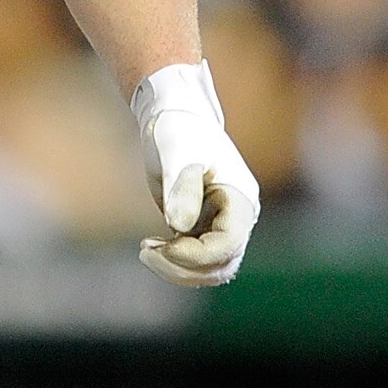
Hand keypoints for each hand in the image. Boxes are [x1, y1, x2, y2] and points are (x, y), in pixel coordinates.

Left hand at [130, 60, 260, 287]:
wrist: (172, 118)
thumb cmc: (178, 130)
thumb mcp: (177, 154)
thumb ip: (181, 189)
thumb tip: (180, 225)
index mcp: (241, 200)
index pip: (228, 245)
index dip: (196, 254)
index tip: (164, 243)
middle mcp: (236, 218)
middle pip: (221, 266)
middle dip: (183, 268)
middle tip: (146, 252)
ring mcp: (218, 225)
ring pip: (208, 270)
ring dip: (176, 269)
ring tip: (146, 250)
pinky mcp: (199, 228)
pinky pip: (193, 260)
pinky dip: (171, 262)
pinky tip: (149, 245)